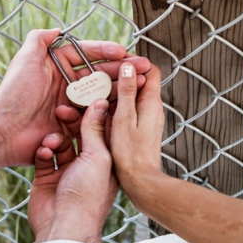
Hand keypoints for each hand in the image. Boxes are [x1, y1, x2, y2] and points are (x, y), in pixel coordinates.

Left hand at [0, 29, 149, 166]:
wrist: (3, 131)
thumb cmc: (14, 94)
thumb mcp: (25, 59)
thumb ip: (39, 39)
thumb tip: (57, 28)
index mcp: (58, 67)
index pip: (87, 55)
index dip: (106, 51)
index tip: (122, 51)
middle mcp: (67, 85)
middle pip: (100, 74)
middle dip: (122, 69)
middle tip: (144, 67)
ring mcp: (72, 106)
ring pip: (103, 93)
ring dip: (123, 88)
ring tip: (141, 84)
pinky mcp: (74, 126)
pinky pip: (97, 115)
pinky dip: (113, 110)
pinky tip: (128, 105)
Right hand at [28, 99, 117, 242]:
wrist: (64, 228)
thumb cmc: (88, 197)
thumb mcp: (97, 157)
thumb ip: (95, 130)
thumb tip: (100, 103)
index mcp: (105, 159)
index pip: (101, 129)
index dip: (93, 112)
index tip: (85, 95)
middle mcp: (87, 164)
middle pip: (78, 133)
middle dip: (70, 121)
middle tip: (61, 109)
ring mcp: (67, 170)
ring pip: (60, 142)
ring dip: (55, 137)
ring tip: (52, 140)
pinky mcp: (47, 177)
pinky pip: (44, 156)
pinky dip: (43, 150)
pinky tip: (44, 151)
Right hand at [109, 62, 164, 203]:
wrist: (139, 183)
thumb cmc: (131, 154)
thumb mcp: (124, 118)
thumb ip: (127, 92)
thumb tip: (129, 66)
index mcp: (151, 102)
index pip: (149, 70)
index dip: (134, 62)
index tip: (115, 60)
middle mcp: (151, 108)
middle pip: (137, 82)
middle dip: (118, 76)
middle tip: (97, 75)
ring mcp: (144, 119)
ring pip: (128, 97)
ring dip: (112, 92)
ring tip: (91, 92)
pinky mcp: (136, 129)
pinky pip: (125, 110)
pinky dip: (112, 107)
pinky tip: (95, 111)